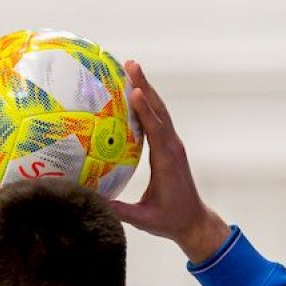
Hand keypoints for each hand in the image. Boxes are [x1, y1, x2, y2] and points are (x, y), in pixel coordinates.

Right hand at [109, 61, 230, 263]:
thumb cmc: (169, 221)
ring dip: (147, 89)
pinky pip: (159, 120)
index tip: (134, 91)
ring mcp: (173, 145)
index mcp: (166, 163)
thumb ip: (119, 211)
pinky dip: (148, 103)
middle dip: (145, 86)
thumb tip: (92, 200)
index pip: (156, 131)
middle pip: (159, 111)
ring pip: (160, 111)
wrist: (193, 222)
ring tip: (131, 68)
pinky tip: (135, 93)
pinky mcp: (170, 147)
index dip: (145, 110)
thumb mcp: (143, 219)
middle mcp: (172, 148)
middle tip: (130, 64)